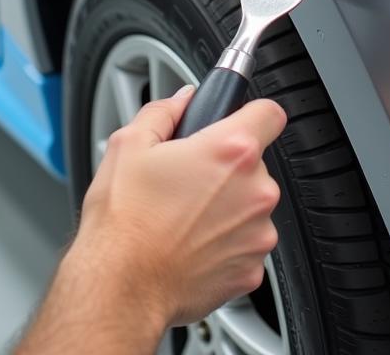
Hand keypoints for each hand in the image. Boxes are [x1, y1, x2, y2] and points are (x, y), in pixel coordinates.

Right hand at [70, 87, 285, 328]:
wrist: (119, 287)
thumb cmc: (124, 221)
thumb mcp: (130, 143)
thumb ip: (165, 111)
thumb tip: (182, 101)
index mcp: (232, 150)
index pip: (270, 113)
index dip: (251, 113)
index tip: (237, 121)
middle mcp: (255, 191)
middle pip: (255, 163)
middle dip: (227, 166)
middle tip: (189, 178)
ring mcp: (258, 233)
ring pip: (251, 205)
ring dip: (228, 206)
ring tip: (185, 216)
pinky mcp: (252, 270)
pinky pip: (246, 243)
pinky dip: (225, 242)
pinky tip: (192, 244)